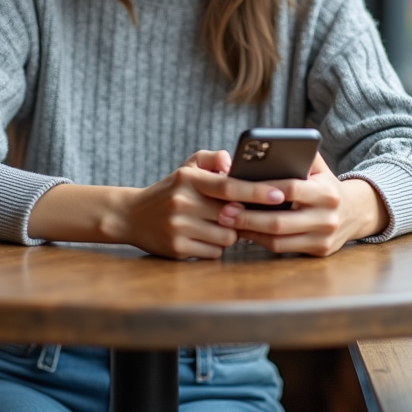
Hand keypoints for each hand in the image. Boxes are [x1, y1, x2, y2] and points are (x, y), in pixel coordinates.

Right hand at [27, 149, 284, 256]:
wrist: (131, 216)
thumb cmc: (169, 190)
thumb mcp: (186, 168)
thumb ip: (211, 159)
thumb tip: (232, 162)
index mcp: (188, 179)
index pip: (229, 185)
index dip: (257, 191)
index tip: (280, 193)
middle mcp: (182, 202)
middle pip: (232, 216)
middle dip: (242, 217)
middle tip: (240, 214)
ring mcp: (179, 227)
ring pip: (226, 237)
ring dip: (228, 234)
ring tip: (213, 225)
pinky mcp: (176, 249)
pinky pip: (214, 253)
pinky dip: (214, 247)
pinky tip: (202, 238)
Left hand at [214, 157, 387, 255]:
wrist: (356, 212)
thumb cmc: (326, 185)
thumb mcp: (319, 167)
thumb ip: (299, 155)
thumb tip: (269, 146)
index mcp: (326, 192)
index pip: (291, 189)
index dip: (263, 189)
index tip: (238, 187)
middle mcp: (327, 217)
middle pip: (280, 221)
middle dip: (248, 216)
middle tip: (224, 211)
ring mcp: (323, 238)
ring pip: (279, 239)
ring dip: (250, 232)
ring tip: (229, 222)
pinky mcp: (318, 251)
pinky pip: (283, 248)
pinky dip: (261, 241)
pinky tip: (245, 232)